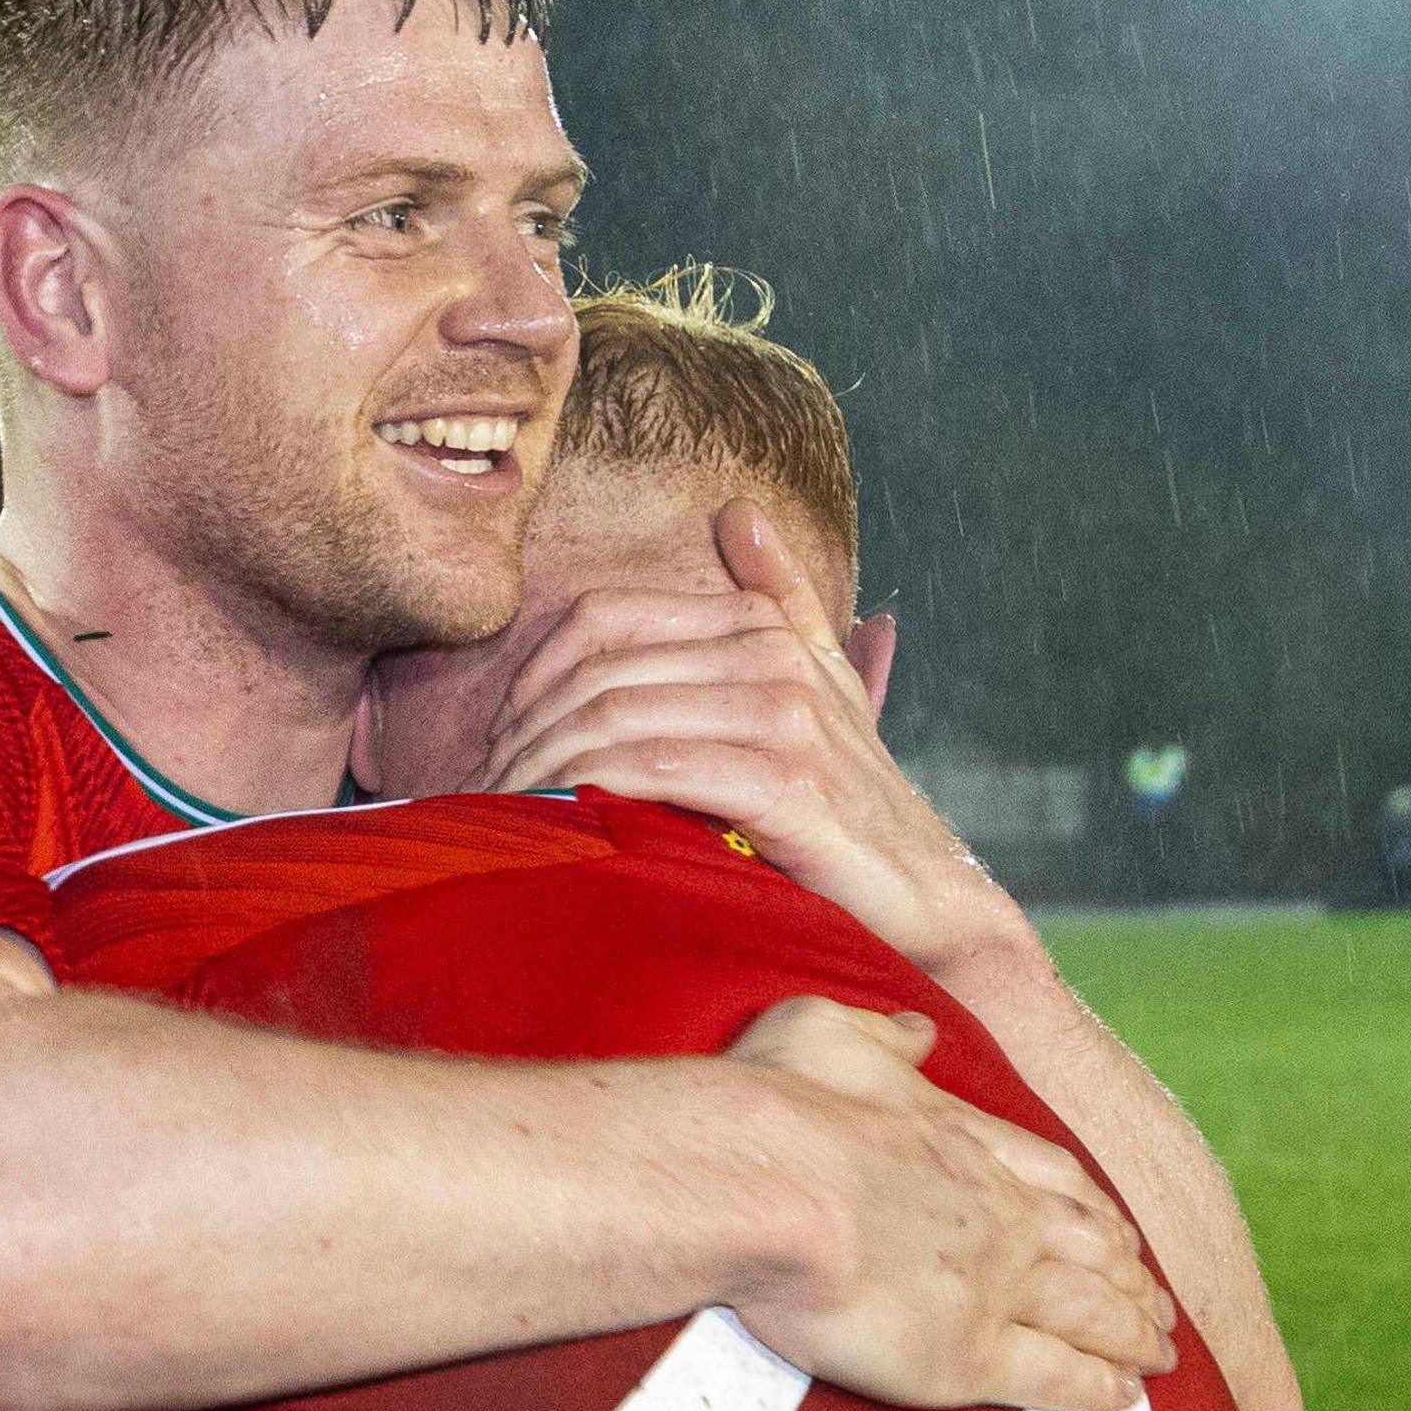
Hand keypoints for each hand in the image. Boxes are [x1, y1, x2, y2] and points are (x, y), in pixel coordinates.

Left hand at [482, 502, 1036, 980]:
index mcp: (762, 625)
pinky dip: (598, 792)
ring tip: (505, 814)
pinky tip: (564, 819)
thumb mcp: (817, 687)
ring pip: (619, 719)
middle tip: (483, 788)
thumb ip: (780, 600)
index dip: (534, 675)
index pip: (604, 620)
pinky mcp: (787, 780)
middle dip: (527, 732)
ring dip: (546, 768)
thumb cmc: (852, 804)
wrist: (928, 898)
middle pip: (600, 672)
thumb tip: (738, 512)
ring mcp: (784, 714)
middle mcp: (773, 654)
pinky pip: (661, 769)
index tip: (503, 738)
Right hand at [721, 997, 1173, 1410]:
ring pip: (1091, 1311)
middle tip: (1158, 1307)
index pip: (1054, 1176)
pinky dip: (1097, 1387)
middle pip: (1092, 1248)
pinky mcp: (968, 1352)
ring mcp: (993, 1283)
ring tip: (1160, 1356)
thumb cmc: (778, 1105)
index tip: (1117, 1228)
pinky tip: (1124, 1397)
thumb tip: (921, 1032)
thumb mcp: (826, 1033)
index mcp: (964, 1140)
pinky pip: (1054, 1374)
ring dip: (1132, 1334)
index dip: (1092, 1207)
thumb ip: (883, 1036)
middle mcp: (998, 1212)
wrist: (761, 1182)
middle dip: (1131, 1279)